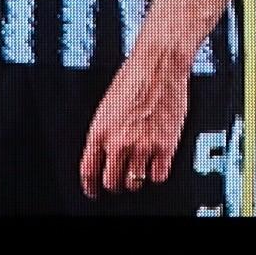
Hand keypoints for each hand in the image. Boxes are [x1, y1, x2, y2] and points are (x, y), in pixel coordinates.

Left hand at [79, 44, 188, 197]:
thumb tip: (105, 156)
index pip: (89, 173)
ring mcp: (144, 145)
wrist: (159, 63)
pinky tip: (156, 167)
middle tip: (119, 181)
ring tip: (139, 173)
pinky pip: (159, 176)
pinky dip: (156, 175)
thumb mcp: (106, 108)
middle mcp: (119, 142)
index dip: (91, 187)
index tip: (94, 191)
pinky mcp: (167, 144)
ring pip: (135, 183)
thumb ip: (104, 134)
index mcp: (99, 133)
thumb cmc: (134, 77)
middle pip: (112, 183)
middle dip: (114, 185)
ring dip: (136, 181)